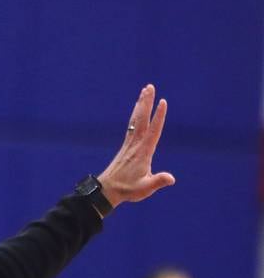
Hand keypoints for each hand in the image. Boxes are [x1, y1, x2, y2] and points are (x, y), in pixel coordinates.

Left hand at [98, 84, 174, 206]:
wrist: (107, 190)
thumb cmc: (127, 190)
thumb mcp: (145, 188)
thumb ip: (158, 182)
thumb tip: (171, 179)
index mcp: (143, 152)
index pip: (153, 131)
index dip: (159, 116)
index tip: (163, 102)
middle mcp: (135, 145)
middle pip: (142, 119)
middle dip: (146, 103)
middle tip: (149, 87)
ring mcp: (130, 144)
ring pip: (136, 120)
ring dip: (141, 105)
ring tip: (145, 91)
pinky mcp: (126, 146)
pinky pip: (132, 126)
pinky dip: (136, 115)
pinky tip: (138, 109)